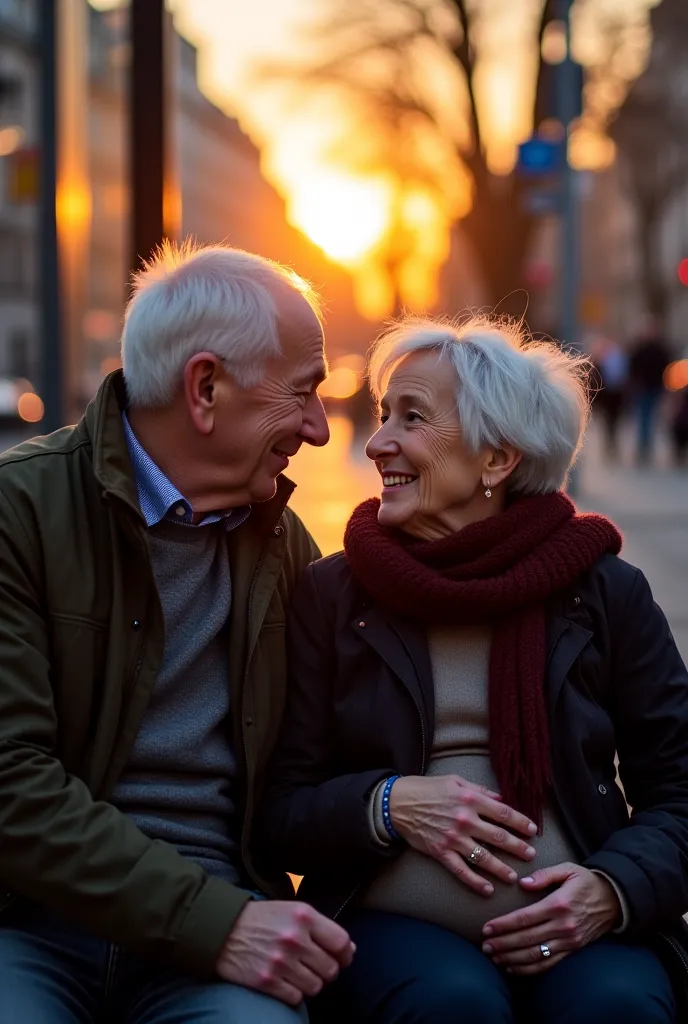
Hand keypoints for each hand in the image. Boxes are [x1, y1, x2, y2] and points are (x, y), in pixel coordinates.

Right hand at [216, 899, 354, 1005]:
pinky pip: (296, 998)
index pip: (341, 942)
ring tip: (299, 974)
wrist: (222, 928)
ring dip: (310, 983)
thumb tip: (349, 948)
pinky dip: (293, 993)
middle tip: (316, 967)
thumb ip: (320, 926)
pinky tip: (285, 981)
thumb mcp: (292, 910)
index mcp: (304, 916)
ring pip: (315, 986)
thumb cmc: (261, 918)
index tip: (342, 958)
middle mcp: (295, 938)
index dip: (345, 954)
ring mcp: (281, 961)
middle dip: (327, 971)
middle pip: (330, 969)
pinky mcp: (267, 981)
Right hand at [389, 774, 537, 895]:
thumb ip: (480, 790)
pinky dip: (475, 882)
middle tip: (531, 855)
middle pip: (498, 836)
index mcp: (470, 799)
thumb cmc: (427, 789)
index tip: (532, 830)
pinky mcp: (441, 852)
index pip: (503, 813)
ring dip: (501, 868)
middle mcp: (465, 819)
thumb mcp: (455, 781)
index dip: (521, 822)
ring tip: (514, 877)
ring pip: (483, 857)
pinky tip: (487, 890)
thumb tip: (501, 799)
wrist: (398, 803)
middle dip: (518, 847)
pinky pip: (461, 871)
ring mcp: (453, 838)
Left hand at [481, 862, 621, 974]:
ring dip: (512, 958)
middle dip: (503, 944)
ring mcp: (568, 941)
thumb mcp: (567, 870)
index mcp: (558, 904)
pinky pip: (548, 964)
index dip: (503, 925)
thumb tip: (523, 883)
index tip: (486, 928)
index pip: (525, 918)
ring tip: (494, 957)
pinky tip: (513, 968)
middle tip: (485, 946)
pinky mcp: (573, 950)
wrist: (614, 900)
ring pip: (535, 955)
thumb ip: (544, 875)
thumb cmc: (586, 882)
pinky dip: (529, 969)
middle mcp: (563, 926)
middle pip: (526, 939)